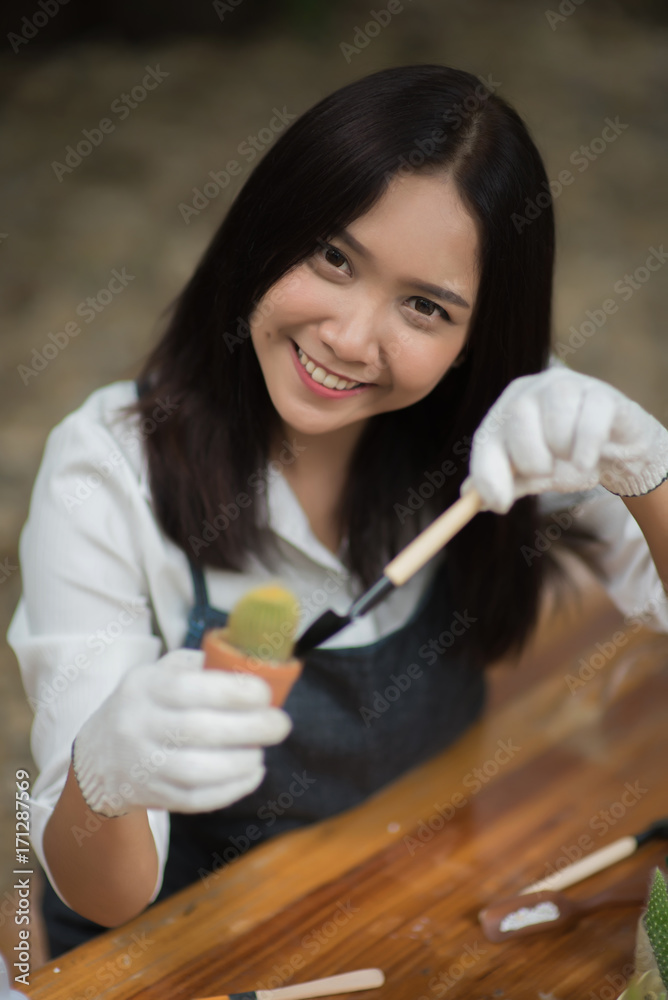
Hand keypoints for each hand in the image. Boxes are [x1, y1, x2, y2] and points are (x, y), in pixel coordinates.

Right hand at [72, 648, 291, 816]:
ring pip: (196, 771)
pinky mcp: (153, 796)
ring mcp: (144, 766)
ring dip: (239, 763)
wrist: (97, 757)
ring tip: (260, 752)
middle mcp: (139, 726)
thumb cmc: (145, 705)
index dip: (234, 691)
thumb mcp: (157, 673)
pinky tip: (251, 774)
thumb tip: (247, 662)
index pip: (190, 688)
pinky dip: (230, 790)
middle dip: (249, 728)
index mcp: (145, 688)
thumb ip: (197, 665)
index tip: (265, 693)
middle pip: (198, 730)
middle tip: (280, 724)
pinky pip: (195, 800)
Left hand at [460, 366, 667, 513]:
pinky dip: (587, 450)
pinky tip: (590, 458)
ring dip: (563, 452)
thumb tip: (468, 495)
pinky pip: (590, 423)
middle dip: (531, 458)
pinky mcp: (601, 394)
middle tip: (546, 471)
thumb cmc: (568, 457)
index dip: (488, 473)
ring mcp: (568, 385)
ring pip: (556, 418)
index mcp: (507, 408)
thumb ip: (504, 481)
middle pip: (518, 415)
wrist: (617, 448)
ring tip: (573, 459)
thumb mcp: (533, 474)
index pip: (486, 437)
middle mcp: (533, 389)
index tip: (499, 505)